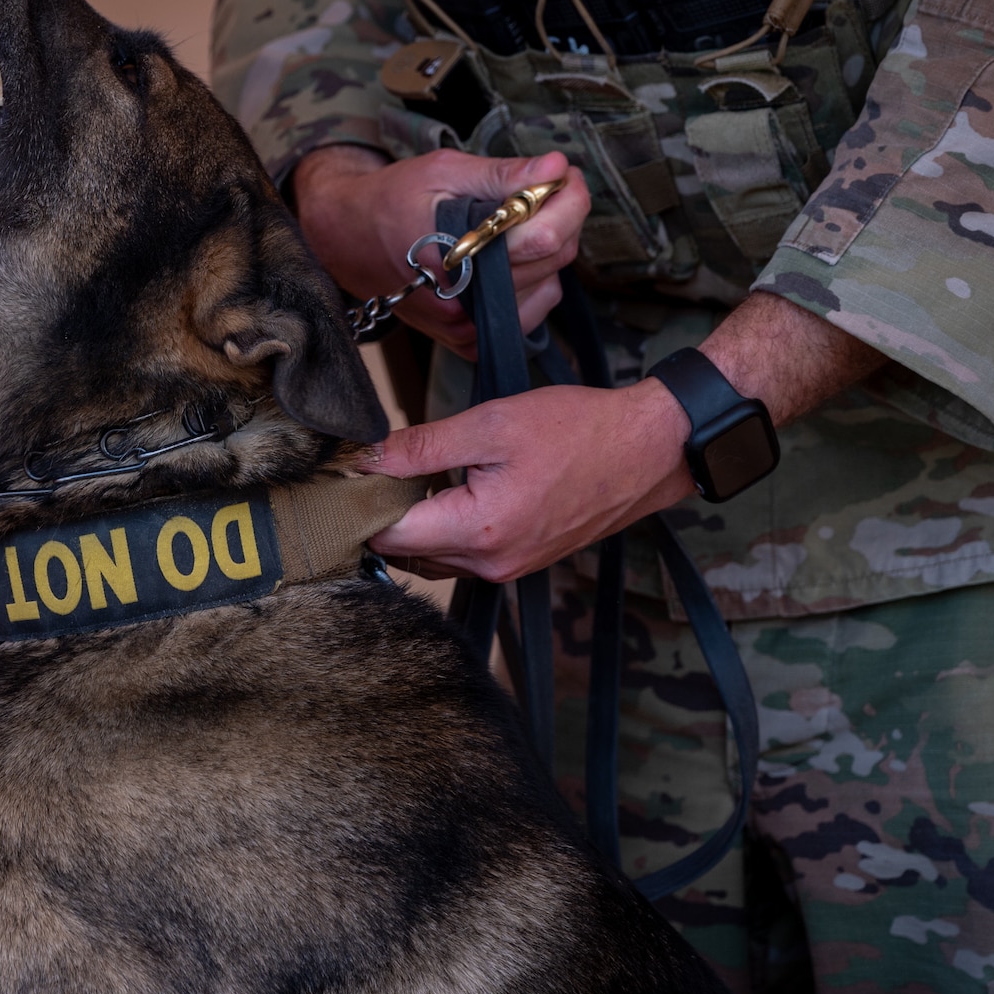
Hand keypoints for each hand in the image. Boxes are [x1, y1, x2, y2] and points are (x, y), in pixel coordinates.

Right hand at [292, 146, 588, 356]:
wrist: (346, 241)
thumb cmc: (390, 200)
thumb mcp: (443, 171)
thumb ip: (503, 174)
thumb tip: (555, 167)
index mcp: (455, 257)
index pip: (545, 237)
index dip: (569, 199)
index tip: (563, 174)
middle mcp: (463, 304)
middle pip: (554, 260)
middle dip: (562, 216)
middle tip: (544, 188)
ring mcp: (466, 328)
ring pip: (550, 287)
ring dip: (549, 250)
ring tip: (519, 224)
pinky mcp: (467, 340)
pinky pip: (530, 312)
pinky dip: (534, 281)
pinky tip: (509, 258)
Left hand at [365, 379, 693, 580]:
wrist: (649, 449)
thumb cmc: (578, 430)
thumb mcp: (490, 425)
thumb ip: (421, 446)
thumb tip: (365, 460)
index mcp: (479, 531)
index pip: (388, 535)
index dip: (359, 503)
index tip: (345, 472)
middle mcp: (490, 563)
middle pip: (404, 551)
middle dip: (381, 513)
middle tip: (373, 466)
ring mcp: (507, 568)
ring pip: (431, 555)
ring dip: (414, 520)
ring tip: (413, 472)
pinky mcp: (520, 561)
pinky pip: (461, 553)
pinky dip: (443, 525)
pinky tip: (448, 487)